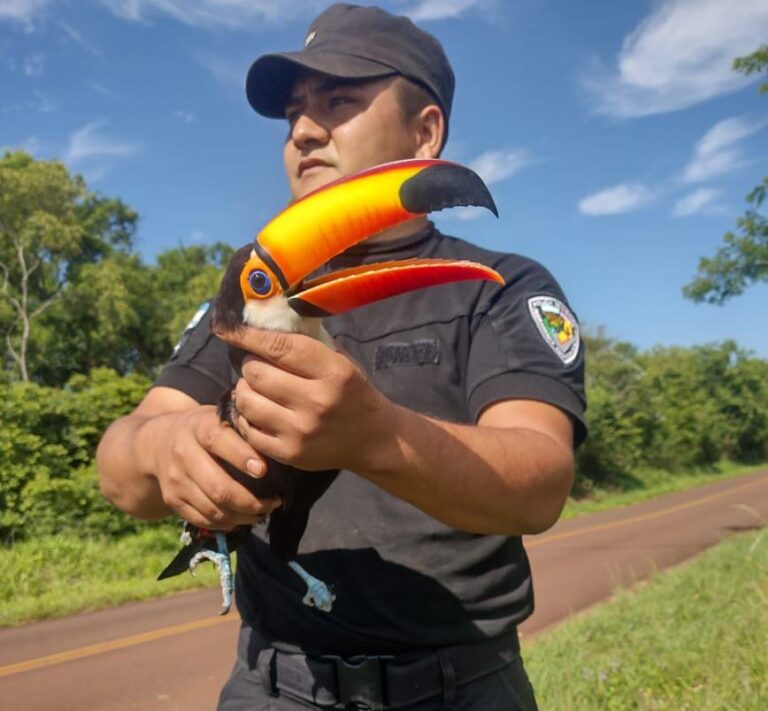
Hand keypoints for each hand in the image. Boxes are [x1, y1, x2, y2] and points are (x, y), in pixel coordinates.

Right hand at [150, 405, 281, 529]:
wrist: (157, 443)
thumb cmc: (203, 429)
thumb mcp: (218, 418)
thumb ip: (242, 428)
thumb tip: (277, 447)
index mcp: (198, 427)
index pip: (218, 441)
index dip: (242, 457)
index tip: (263, 470)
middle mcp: (183, 454)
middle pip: (218, 487)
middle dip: (251, 501)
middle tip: (275, 502)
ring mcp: (176, 480)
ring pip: (213, 509)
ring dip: (244, 516)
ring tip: (264, 512)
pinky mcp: (172, 500)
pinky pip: (204, 520)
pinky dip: (227, 524)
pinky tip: (243, 518)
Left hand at [218, 328, 390, 471]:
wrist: (372, 439)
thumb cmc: (353, 393)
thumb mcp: (341, 362)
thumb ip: (308, 345)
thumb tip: (264, 325)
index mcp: (334, 372)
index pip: (280, 347)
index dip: (249, 335)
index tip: (230, 328)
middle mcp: (317, 402)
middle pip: (256, 374)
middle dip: (249, 364)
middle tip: (255, 365)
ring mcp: (300, 431)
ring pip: (246, 401)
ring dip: (244, 390)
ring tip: (254, 388)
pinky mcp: (289, 453)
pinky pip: (248, 429)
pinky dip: (246, 416)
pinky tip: (258, 410)